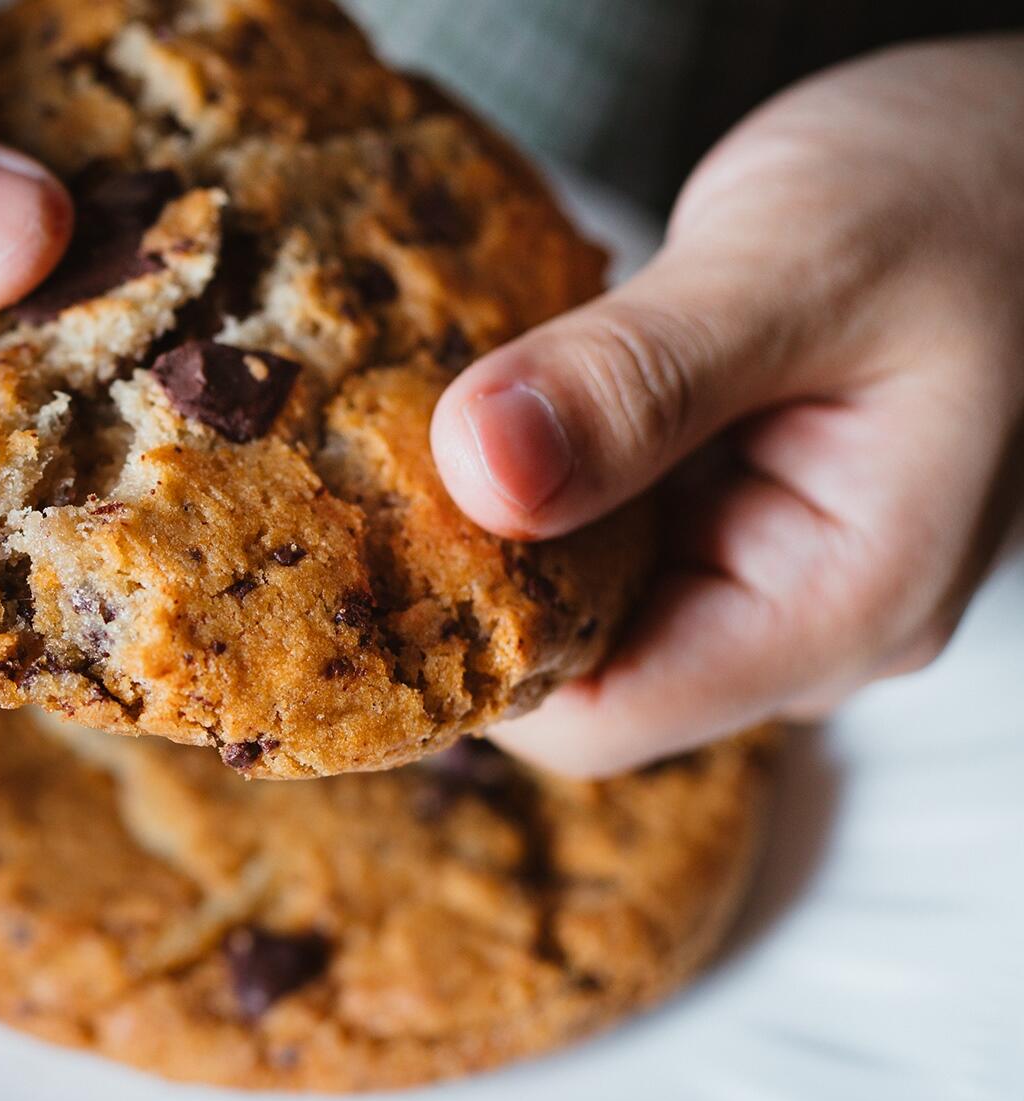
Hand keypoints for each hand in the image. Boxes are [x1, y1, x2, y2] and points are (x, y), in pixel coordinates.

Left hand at [430, 36, 1023, 774]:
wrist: (1021, 143)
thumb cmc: (957, 189)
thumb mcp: (795, 264)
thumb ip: (637, 380)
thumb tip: (479, 470)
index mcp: (841, 605)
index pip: (598, 719)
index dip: (473, 650)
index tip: (378, 542)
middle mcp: (803, 620)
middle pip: (578, 668)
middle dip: (477, 579)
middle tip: (377, 465)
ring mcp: (770, 570)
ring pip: (579, 601)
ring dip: (504, 522)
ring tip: (435, 421)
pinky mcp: (737, 514)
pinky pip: (603, 534)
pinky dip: (543, 478)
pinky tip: (509, 405)